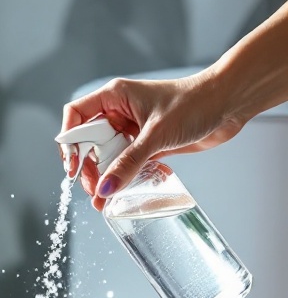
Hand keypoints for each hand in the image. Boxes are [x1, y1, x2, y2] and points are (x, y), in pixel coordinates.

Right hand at [60, 70, 243, 209]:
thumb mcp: (156, 135)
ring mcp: (134, 129)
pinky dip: (127, 177)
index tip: (73, 167)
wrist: (228, 103)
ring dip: (107, 177)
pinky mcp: (148, 143)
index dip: (69, 142)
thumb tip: (105, 189)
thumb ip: (128, 163)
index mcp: (115, 97)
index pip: (77, 116)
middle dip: (90, 168)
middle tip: (95, 190)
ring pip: (109, 156)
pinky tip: (130, 190)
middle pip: (90, 142)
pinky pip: (128, 163)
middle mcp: (120, 112)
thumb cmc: (194, 103)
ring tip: (107, 200)